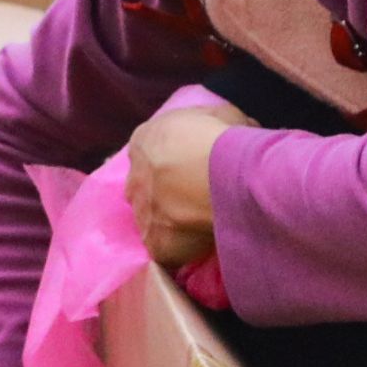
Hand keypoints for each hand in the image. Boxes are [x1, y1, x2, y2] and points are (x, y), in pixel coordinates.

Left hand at [125, 104, 250, 272]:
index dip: (173, 163)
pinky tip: (205, 246)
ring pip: (154, 221)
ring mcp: (142, 213)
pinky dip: (184, 250)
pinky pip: (168, 250)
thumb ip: (217, 123)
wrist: (220, 174)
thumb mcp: (223, 115)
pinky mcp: (155, 244)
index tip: (194, 169)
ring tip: (205, 225)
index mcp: (143, 142)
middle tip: (198, 199)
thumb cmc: (220, 137)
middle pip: (146, 188)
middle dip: (167, 194)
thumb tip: (233, 129)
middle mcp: (133, 178)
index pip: (150, 154)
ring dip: (174, 223)